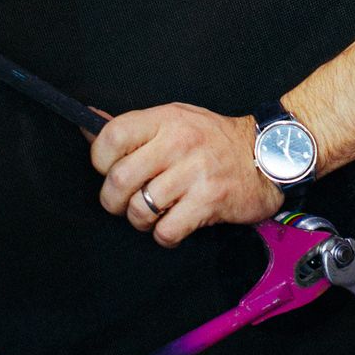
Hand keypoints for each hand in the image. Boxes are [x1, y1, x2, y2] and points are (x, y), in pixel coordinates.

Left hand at [91, 103, 283, 244]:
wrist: (268, 154)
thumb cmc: (215, 138)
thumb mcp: (174, 119)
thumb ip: (132, 126)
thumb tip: (86, 122)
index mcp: (164, 120)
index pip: (110, 137)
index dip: (100, 160)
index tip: (109, 169)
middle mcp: (178, 143)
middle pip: (118, 180)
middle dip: (114, 200)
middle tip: (125, 201)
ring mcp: (194, 173)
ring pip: (139, 209)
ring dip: (140, 220)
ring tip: (154, 212)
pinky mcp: (209, 201)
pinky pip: (166, 230)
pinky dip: (164, 235)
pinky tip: (174, 223)